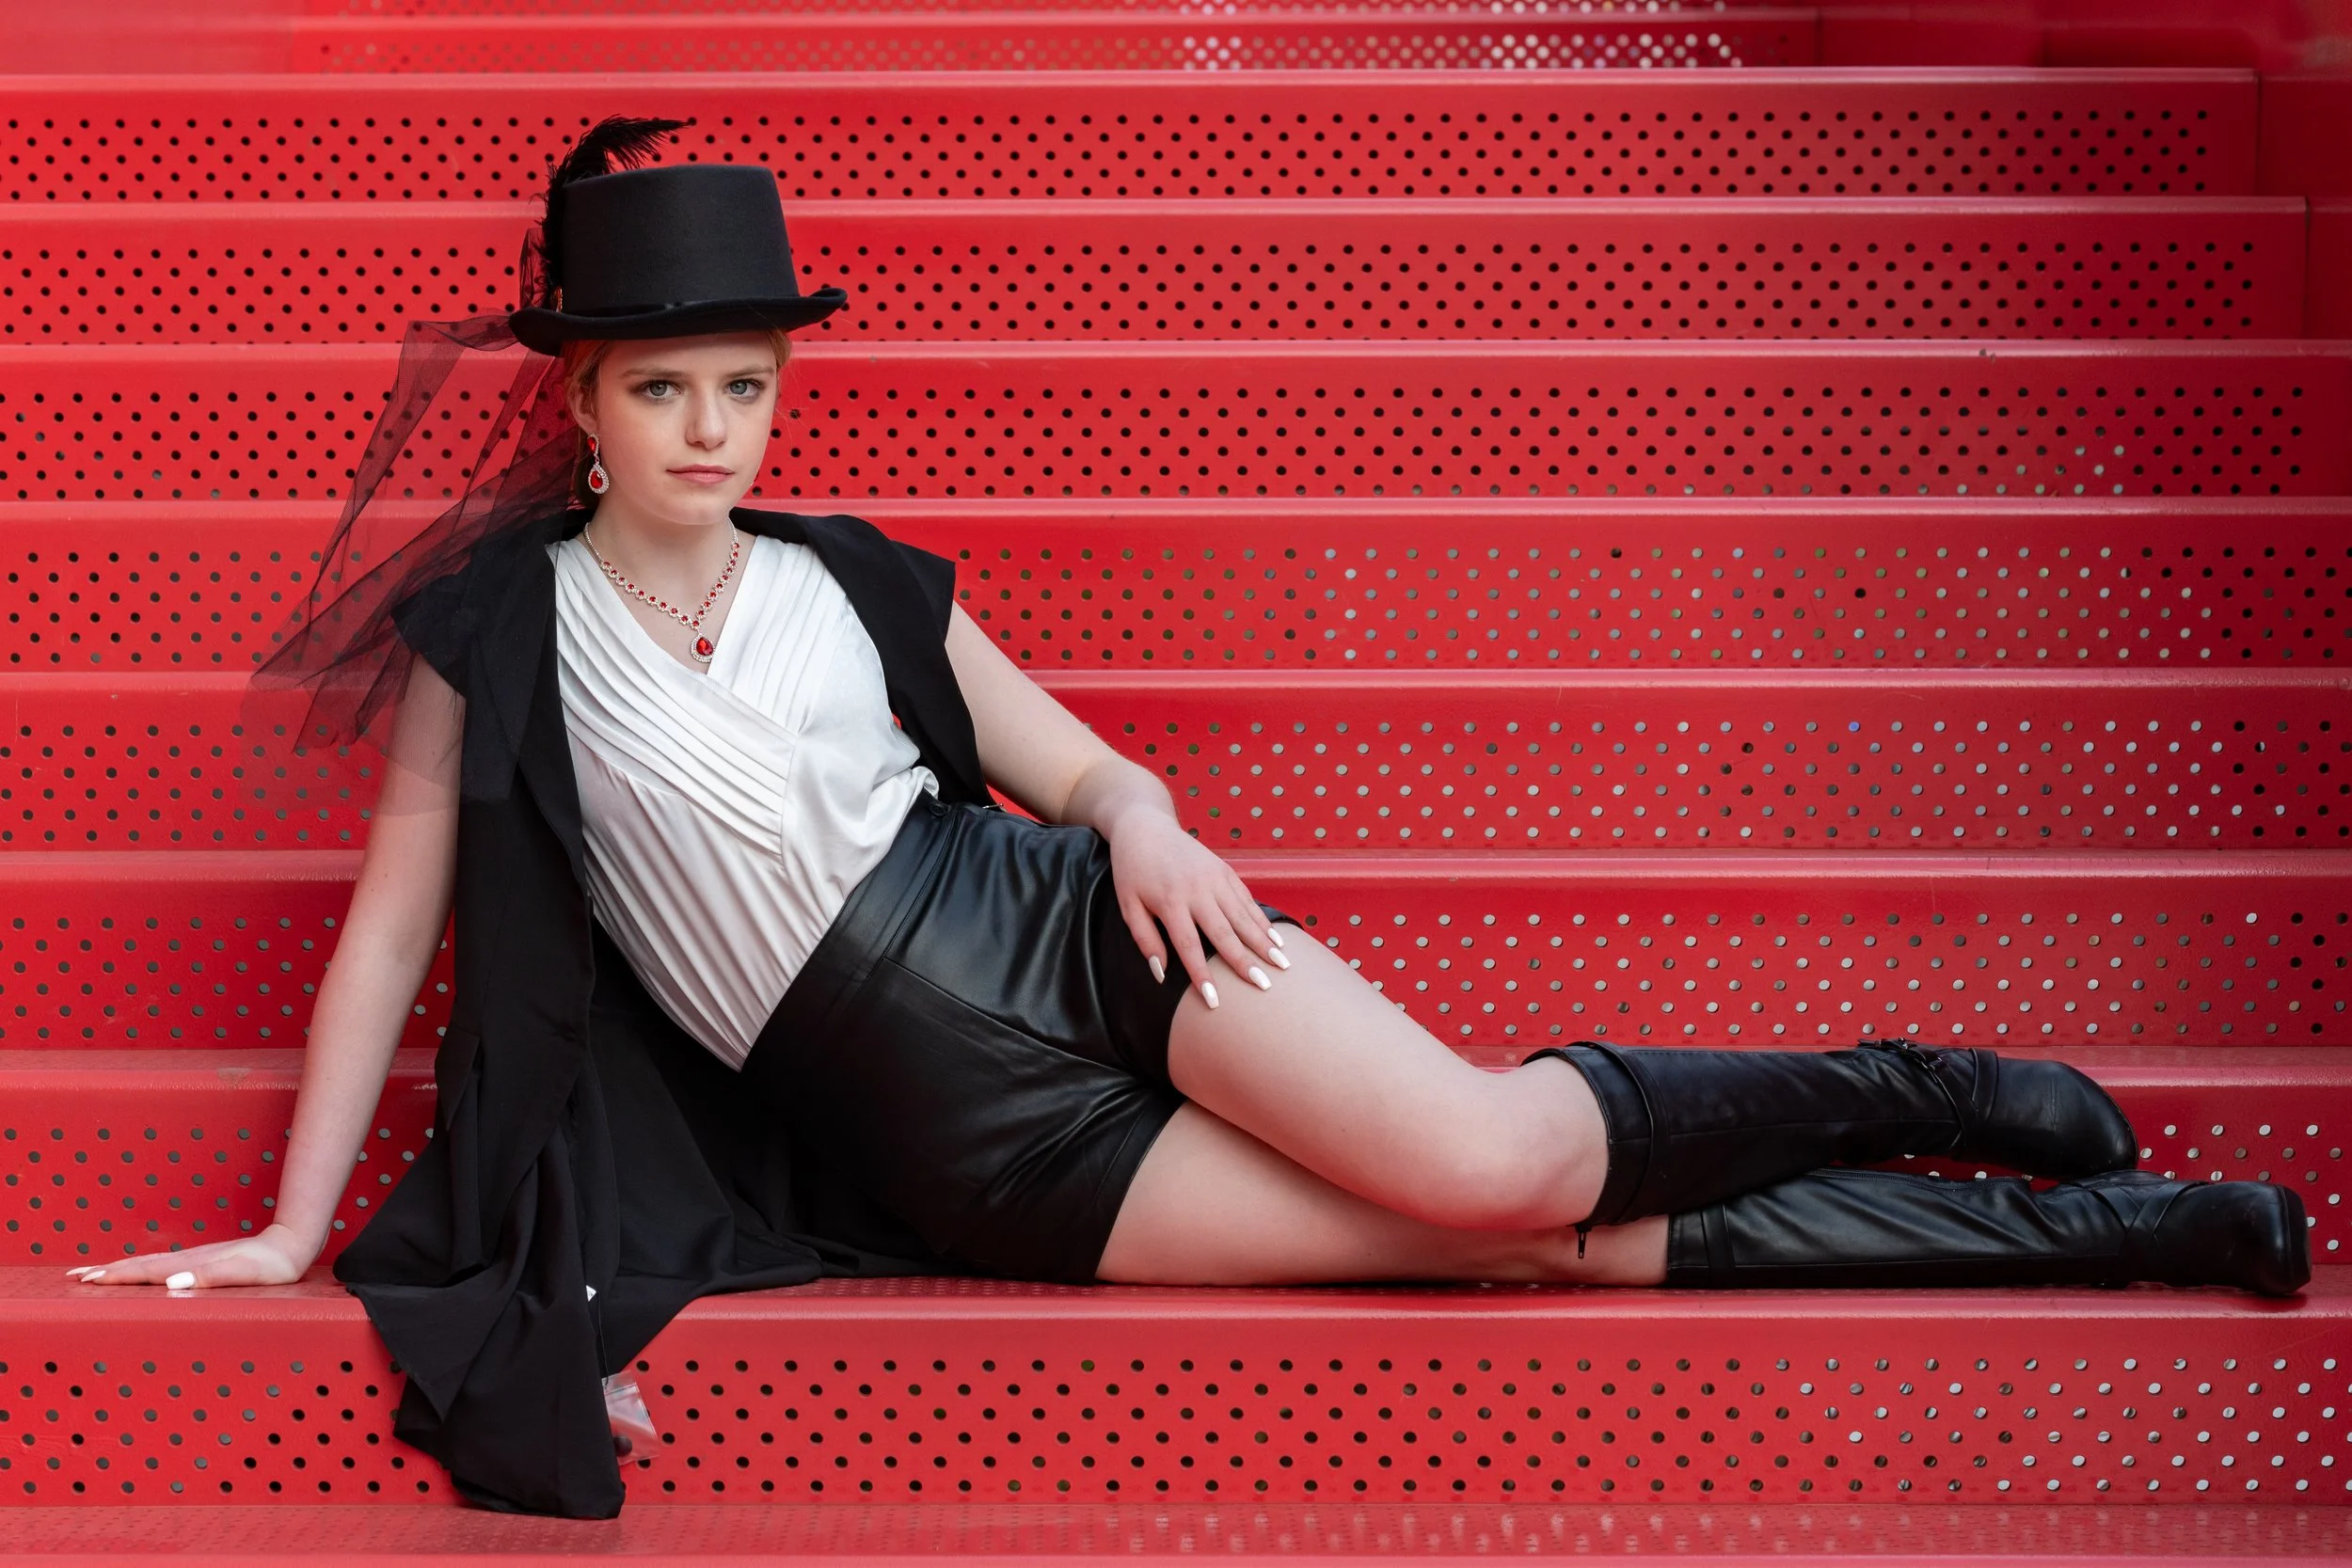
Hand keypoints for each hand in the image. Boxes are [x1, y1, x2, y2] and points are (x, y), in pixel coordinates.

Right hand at [64, 1223, 314, 1289]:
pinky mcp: (200, 1261)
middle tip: (74, 1277)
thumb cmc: (269, 1266)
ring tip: (92, 1273)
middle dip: (106, 1271)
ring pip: (146, 1264)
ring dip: (118, 1269)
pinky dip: (139, 1269)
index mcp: (190, 1264)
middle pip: (138, 1265)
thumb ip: (211, 1276)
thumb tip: (174, 1281)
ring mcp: (192, 1259)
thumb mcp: (244, 1273)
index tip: (88, 1280)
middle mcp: (187, 1260)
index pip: (145, 1271)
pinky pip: (160, 1266)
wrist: (291, 1247)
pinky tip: (134, 1273)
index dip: (116, 1277)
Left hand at [1106, 808, 1288, 1008]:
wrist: (1145, 826)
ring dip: (1264, 941)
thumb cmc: (1132, 871)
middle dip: (1246, 961)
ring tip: (1283, 964)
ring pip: (1243, 916)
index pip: (1189, 947)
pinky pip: (1247, 899)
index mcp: (1169, 901)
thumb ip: (1145, 940)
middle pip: (1225, 933)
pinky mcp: (1225, 870)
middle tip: (1265, 986)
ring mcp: (1214, 878)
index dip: (1203, 975)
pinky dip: (1262, 920)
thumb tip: (1161, 974)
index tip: (1215, 1001)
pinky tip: (1276, 937)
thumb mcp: (1127, 905)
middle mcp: (1197, 890)